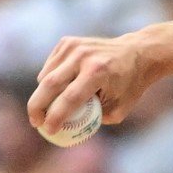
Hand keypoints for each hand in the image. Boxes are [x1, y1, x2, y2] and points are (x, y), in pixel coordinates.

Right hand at [30, 33, 160, 133]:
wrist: (138, 53)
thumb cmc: (129, 85)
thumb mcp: (119, 108)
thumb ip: (94, 119)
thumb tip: (67, 129)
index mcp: (98, 73)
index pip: (70, 98)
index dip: (56, 116)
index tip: (48, 130)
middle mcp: (83, 57)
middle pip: (49, 84)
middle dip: (37, 107)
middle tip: (35, 122)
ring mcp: (74, 47)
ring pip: (46, 75)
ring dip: (43, 94)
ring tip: (51, 106)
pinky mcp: (67, 42)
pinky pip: (50, 66)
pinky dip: (49, 79)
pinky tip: (62, 86)